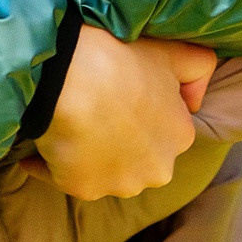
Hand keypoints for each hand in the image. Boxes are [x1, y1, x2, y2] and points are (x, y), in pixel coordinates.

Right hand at [32, 26, 216, 201]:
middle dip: (118, 141)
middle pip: (136, 156)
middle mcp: (157, 169)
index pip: (160, 127)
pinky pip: (65, 177)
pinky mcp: (82, 190)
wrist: (69, 76)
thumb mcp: (171, 51)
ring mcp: (120, 184)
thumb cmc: (120, 58)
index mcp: (180, 136)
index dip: (138, 109)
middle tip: (91, 107)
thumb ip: (198, 67)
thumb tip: (195, 97)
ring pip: (102, 171)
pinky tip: (44, 141)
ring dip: (87, 154)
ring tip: (66, 122)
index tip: (116, 93)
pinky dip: (52, 164)